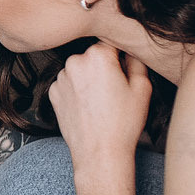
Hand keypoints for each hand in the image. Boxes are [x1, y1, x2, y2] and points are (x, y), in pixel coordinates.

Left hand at [49, 43, 152, 174]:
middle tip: (114, 89)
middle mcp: (74, 62)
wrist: (99, 152)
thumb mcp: (142, 88)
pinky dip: (76, 90)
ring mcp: (61, 77)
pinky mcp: (53, 92)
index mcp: (98, 56)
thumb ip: (136, 61)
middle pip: (93, 56)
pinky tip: (87, 106)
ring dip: (88, 78)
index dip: (120, 55)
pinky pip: (68, 84)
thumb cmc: (123, 122)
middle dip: (103, 66)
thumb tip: (131, 50)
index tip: (124, 67)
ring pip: (79, 69)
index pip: (111, 42)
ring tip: (101, 101)